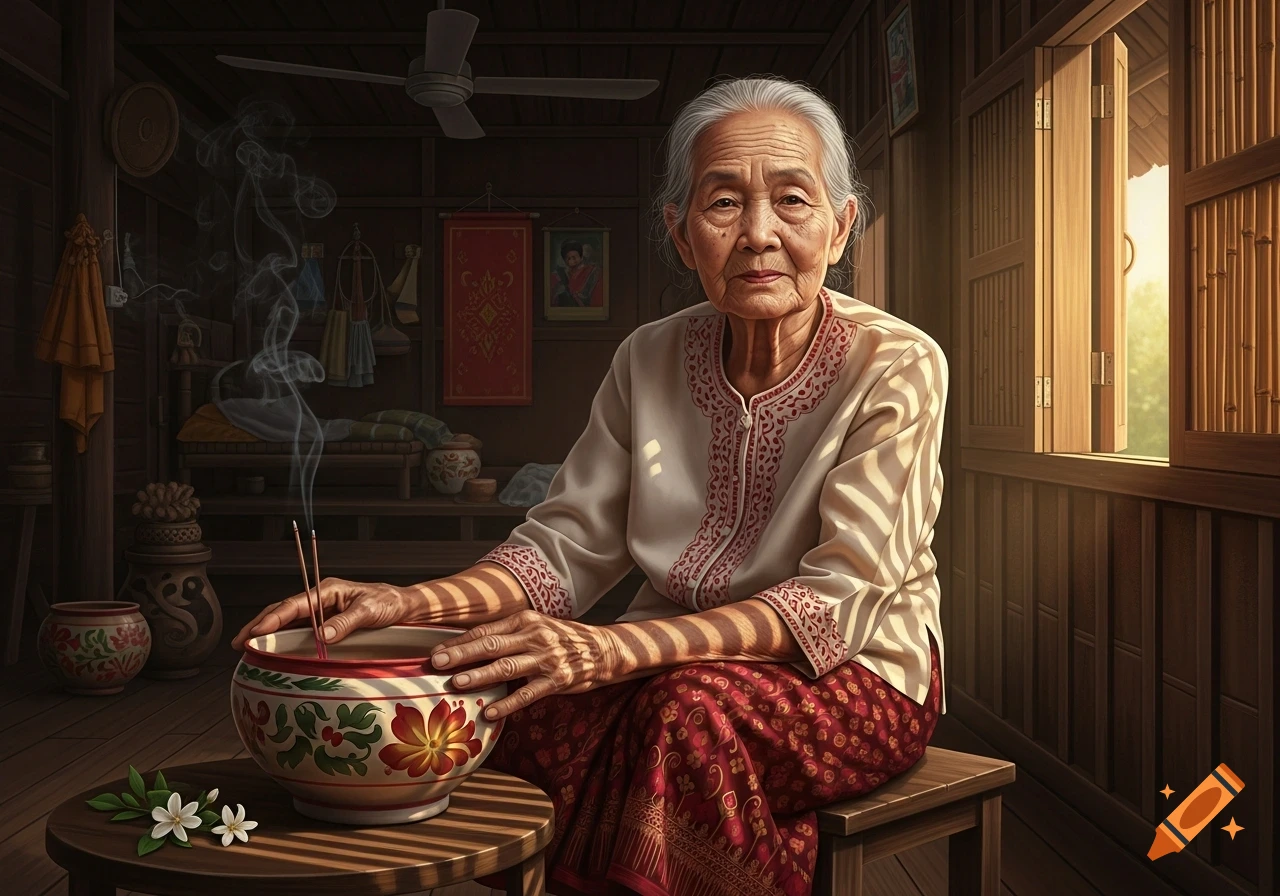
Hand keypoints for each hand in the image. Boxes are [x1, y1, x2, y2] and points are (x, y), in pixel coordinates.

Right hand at [231, 578, 413, 649]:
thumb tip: (322, 635)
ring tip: (247, 648)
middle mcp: (321, 600)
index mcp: (328, 590)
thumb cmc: (389, 603)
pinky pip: (300, 631)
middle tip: (239, 642)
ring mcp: (322, 612)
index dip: (273, 618)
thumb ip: (346, 622)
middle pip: (283, 611)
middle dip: (259, 625)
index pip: (294, 604)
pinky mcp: (326, 624)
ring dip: (267, 634)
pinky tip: (273, 651)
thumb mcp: (370, 611)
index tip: (256, 631)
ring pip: (288, 622)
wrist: (404, 607)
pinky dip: (283, 640)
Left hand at [431, 610, 619, 720]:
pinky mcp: (558, 680)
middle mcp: (534, 636)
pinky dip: (508, 703)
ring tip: (458, 683)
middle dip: (462, 655)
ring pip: (507, 667)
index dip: (459, 642)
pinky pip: (528, 693)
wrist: (602, 649)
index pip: (485, 631)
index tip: (436, 651)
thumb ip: (506, 635)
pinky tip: (491, 713)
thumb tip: (467, 646)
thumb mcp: (535, 627)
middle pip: (492, 646)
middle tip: (438, 663)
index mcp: (525, 620)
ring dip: (481, 676)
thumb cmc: (561, 639)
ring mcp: (547, 658)